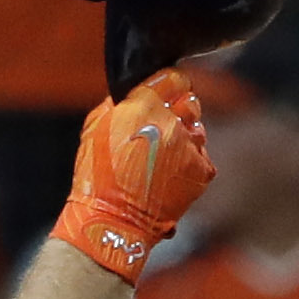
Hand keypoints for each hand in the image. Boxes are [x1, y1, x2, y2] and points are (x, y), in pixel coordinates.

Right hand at [48, 68, 215, 280]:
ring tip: (165, 158)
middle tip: (163, 130)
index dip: (170, 85)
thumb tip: (138, 93)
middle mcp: (171, 122)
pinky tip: (171, 176)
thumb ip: (120, 102)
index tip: (166, 94)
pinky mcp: (201, 171)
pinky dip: (191, 164)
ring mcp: (189, 148)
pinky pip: (203, 158)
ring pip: (198, 130)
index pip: (174, 78)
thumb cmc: (98, 175)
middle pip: (191, 103)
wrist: (113, 219)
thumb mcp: (96, 126)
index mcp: (144, 106)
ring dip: (186, 138)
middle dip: (179, 112)